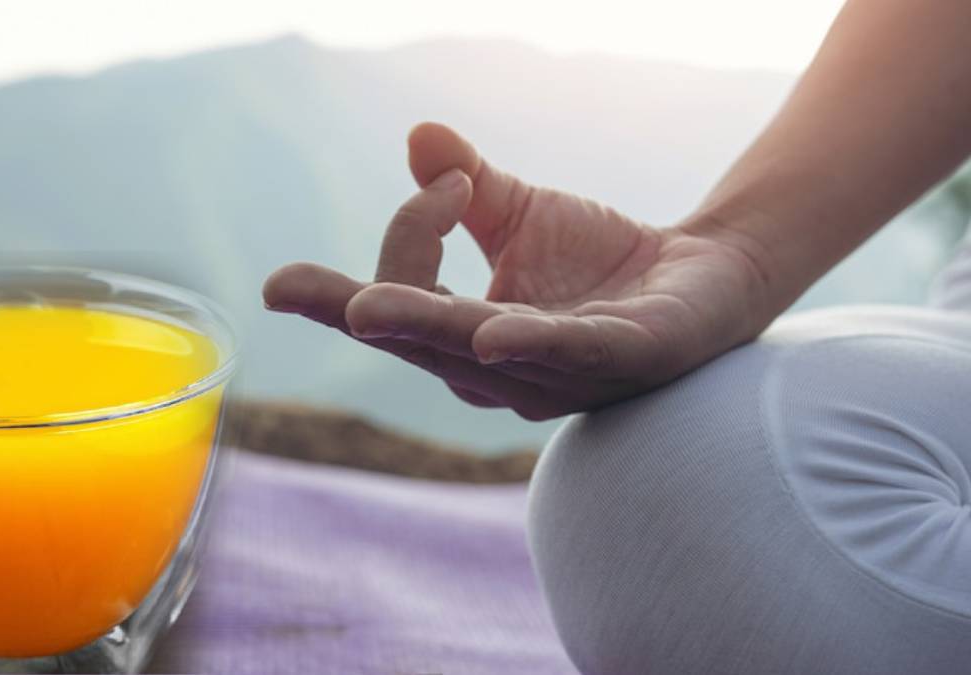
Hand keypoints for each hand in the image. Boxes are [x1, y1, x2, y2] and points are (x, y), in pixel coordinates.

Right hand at [263, 123, 772, 419]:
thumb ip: (466, 186)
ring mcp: (560, 376)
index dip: (411, 232)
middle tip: (287, 288)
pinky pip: (573, 353)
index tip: (452, 180)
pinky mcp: (628, 358)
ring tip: (369, 310)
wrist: (706, 277)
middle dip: (360, 308)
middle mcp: (499, 373)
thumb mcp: (521, 216)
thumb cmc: (599, 260)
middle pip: (419, 338)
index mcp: (463, 342)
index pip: (404, 295)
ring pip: (479, 354)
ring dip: (425, 328)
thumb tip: (420, 135)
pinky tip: (493, 334)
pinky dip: (532, 345)